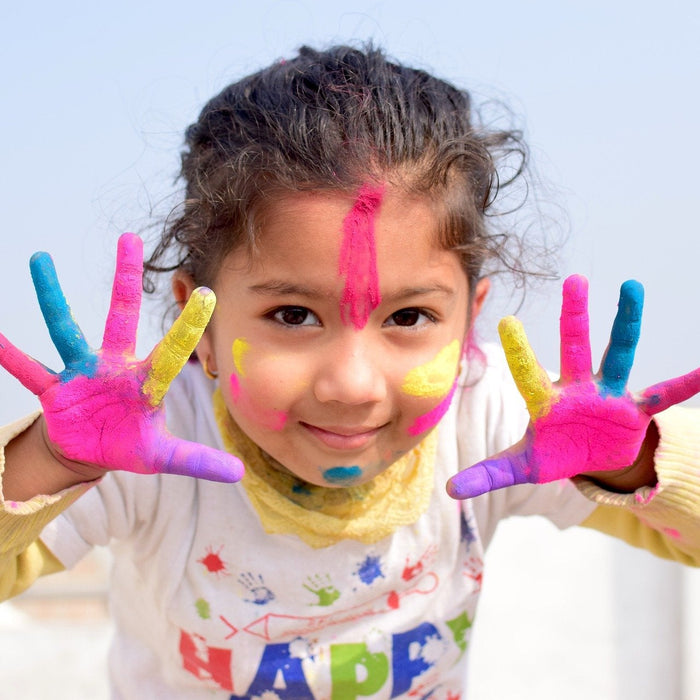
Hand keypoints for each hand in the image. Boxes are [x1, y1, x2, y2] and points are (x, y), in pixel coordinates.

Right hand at [0, 233, 242, 482]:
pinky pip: (28, 370)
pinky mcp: (54, 389)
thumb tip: (239, 474)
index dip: (188, 326)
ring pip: (65, 329)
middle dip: (125, 279)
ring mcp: (81, 373)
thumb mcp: (163, 456)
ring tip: (40, 258)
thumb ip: (197, 460)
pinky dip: (10, 356)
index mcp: (146, 381)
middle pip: (122, 315)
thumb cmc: (130, 444)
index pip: (172, 351)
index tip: (208, 294)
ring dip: (52, 296)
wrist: (91, 450)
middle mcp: (114, 366)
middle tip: (130, 237)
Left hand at [447, 275, 699, 498]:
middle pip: (575, 348)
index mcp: (545, 401)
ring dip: (626, 324)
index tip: (507, 319)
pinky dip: (684, 385)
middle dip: (574, 317)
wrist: (590, 459)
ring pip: (619, 354)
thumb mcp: (522, 466)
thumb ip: (488, 473)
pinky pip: (662, 395)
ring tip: (633, 287)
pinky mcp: (634, 410)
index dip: (520, 351)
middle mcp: (576, 389)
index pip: (529, 373)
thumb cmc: (553, 453)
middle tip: (575, 279)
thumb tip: (449, 491)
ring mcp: (608, 395)